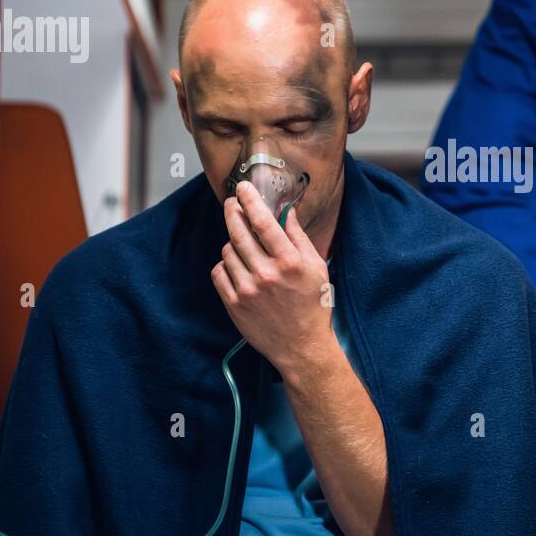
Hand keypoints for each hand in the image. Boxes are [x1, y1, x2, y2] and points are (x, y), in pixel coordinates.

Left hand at [211, 180, 337, 377]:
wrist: (301, 347)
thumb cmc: (312, 306)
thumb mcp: (316, 268)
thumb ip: (299, 238)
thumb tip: (287, 211)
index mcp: (289, 262)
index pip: (263, 222)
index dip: (250, 200)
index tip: (243, 188)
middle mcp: (266, 273)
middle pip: (239, 232)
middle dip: (233, 212)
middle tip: (232, 203)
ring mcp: (247, 290)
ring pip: (228, 251)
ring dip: (233, 242)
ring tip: (244, 245)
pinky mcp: (233, 304)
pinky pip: (219, 272)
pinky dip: (225, 265)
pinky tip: (238, 267)